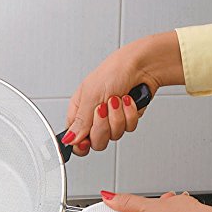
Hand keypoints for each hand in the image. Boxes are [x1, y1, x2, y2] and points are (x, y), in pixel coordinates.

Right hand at [63, 31, 184, 155]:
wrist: (142, 65)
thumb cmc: (113, 72)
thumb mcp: (90, 96)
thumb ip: (79, 122)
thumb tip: (68, 140)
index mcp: (79, 112)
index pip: (75, 140)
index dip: (80, 145)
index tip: (85, 141)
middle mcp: (94, 118)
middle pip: (95, 142)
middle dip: (102, 127)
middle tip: (103, 110)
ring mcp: (112, 120)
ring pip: (114, 136)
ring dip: (117, 117)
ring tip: (117, 99)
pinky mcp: (127, 120)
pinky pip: (128, 128)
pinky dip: (130, 113)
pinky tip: (127, 100)